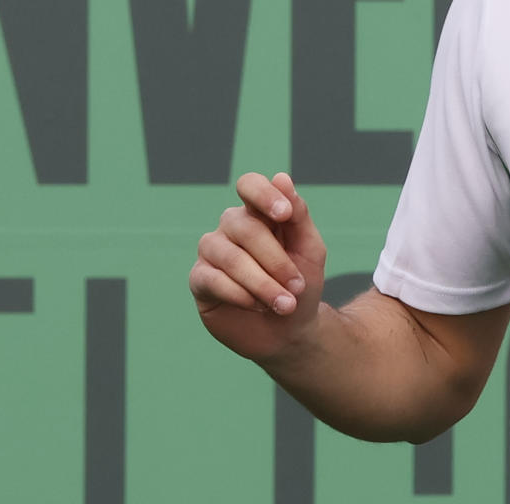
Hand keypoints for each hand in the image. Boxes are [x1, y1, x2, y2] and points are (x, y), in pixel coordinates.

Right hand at [189, 171, 328, 362]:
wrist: (289, 331)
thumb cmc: (299, 285)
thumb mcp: (310, 250)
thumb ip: (298, 215)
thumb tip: (281, 177)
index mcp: (257, 213)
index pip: (249, 185)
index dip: (264, 194)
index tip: (285, 215)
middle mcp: (231, 227)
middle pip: (245, 227)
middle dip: (276, 260)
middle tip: (296, 287)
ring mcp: (212, 252)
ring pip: (230, 256)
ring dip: (262, 283)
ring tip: (284, 304)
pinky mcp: (199, 279)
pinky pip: (213, 279)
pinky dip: (240, 294)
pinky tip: (257, 307)